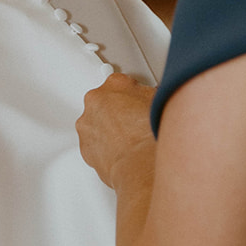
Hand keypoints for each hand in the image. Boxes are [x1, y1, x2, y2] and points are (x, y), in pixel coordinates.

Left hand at [77, 73, 155, 187]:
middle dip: (117, 112)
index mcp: (115, 84)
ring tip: (129, 141)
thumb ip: (148, 96)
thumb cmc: (150, 134)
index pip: (121, 84)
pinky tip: (122, 153)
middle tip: (134, 123)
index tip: (137, 103)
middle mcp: (96, 101)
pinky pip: (94, 145)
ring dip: (108, 130)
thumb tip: (152, 100)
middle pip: (105, 103)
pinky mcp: (85, 148)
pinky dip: (105, 149)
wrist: (141, 161)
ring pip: (96, 124)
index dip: (132, 96)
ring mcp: (87, 125)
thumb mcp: (159, 102)